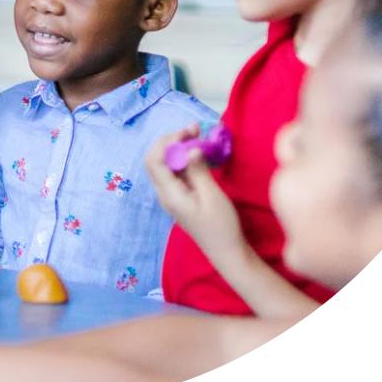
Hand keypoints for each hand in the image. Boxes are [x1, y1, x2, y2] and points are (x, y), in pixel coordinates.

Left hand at [145, 128, 245, 261]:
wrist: (227, 252)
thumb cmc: (221, 225)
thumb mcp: (212, 195)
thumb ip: (198, 170)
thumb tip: (190, 148)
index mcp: (169, 194)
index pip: (154, 160)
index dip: (167, 141)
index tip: (188, 133)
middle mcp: (165, 193)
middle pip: (157, 159)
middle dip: (172, 140)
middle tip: (195, 129)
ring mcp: (171, 195)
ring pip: (166, 164)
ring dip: (179, 147)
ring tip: (198, 135)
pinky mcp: (180, 196)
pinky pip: (176, 172)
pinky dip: (185, 158)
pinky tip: (199, 152)